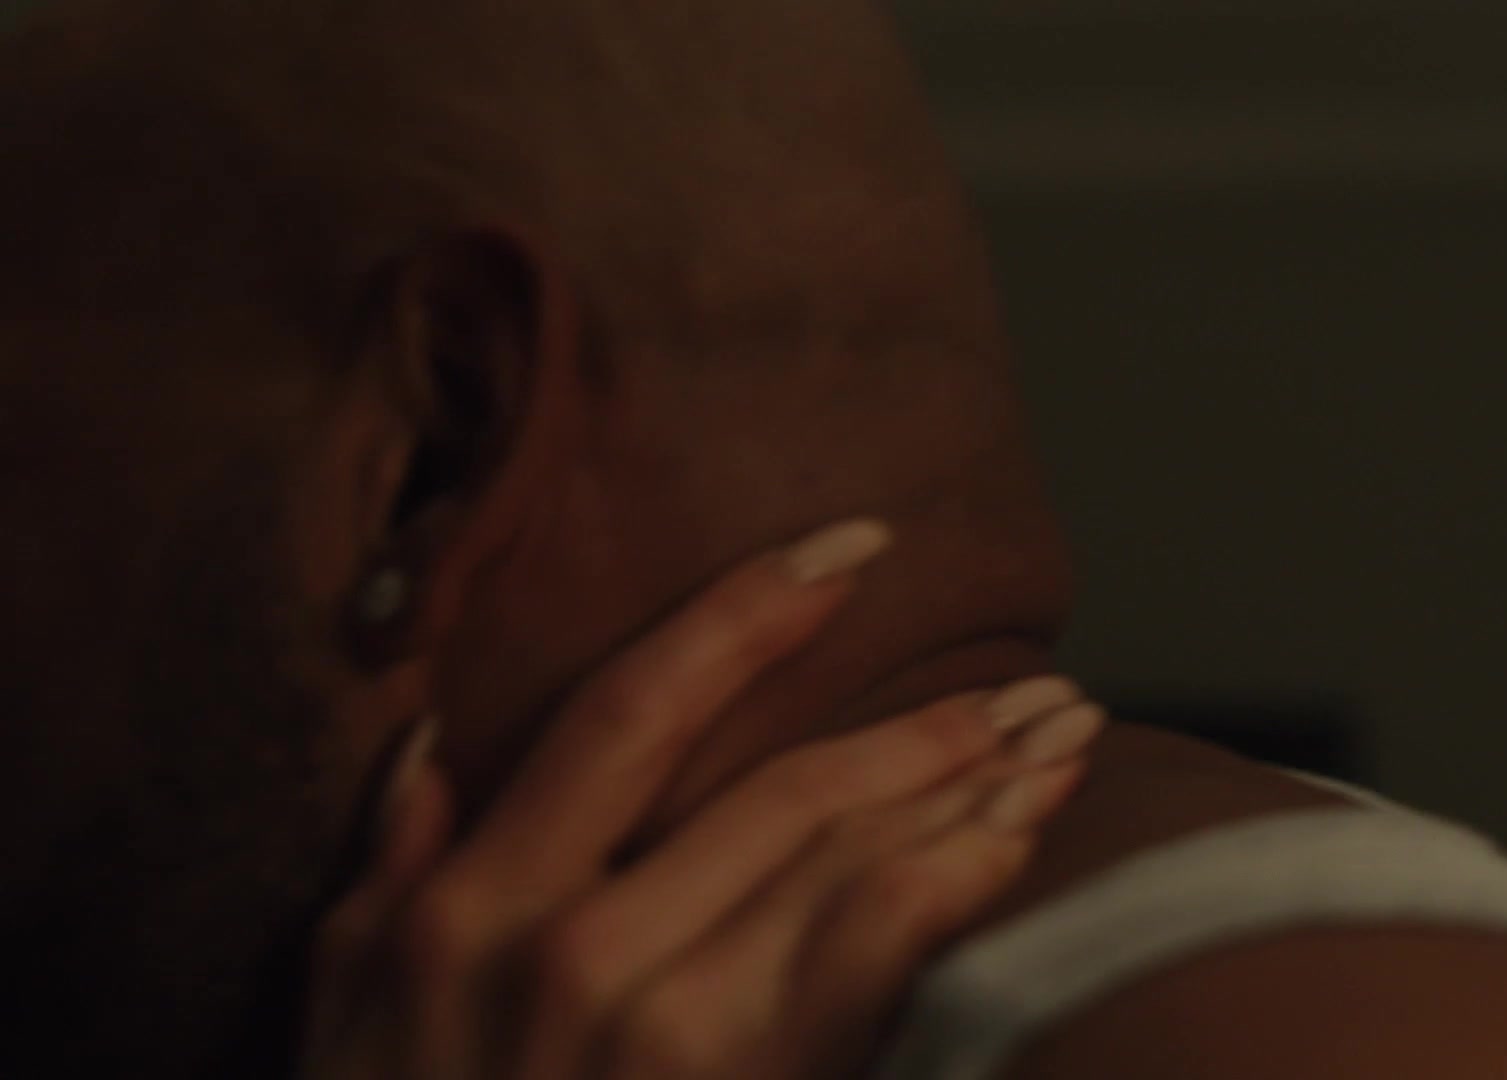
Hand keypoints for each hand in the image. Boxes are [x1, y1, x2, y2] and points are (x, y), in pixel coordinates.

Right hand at [300, 520, 1102, 1077]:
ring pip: (846, 863)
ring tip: (1061, 740)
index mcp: (472, 905)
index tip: (851, 549)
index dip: (749, 612)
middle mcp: (575, 952)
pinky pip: (873, 963)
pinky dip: (953, 887)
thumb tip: (432, 729)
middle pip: (784, 791)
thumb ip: (385, 866)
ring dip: (969, 791)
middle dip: (923, 726)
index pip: (634, 710)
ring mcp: (667, 1034)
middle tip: (1026, 684)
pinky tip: (1016, 843)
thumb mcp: (337, 1011)